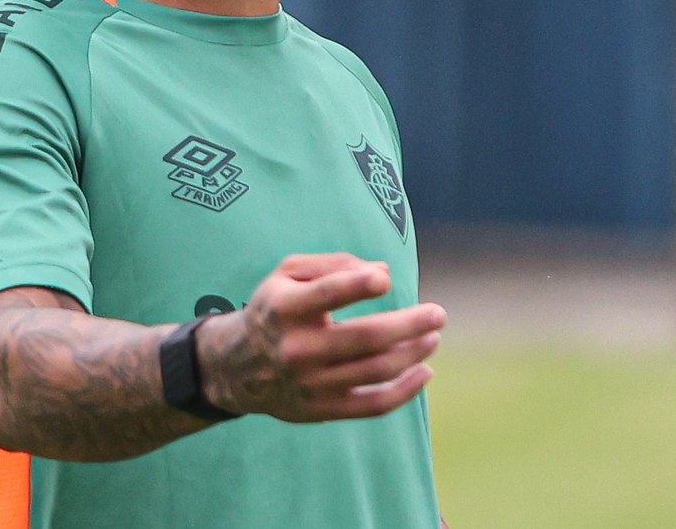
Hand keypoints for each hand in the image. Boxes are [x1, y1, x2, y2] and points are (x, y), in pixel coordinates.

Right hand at [196, 252, 445, 422]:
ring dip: (414, 353)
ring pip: (376, 371)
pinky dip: (406, 391)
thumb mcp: (288, 273)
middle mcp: (296, 348)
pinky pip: (373, 405)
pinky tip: (424, 371)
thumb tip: (382, 272)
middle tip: (439, 314)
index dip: (359, 284)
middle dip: (410, 324)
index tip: (386, 279)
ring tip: (433, 337)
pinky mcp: (322, 409)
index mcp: (284, 308)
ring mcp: (310, 383)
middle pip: (366, 337)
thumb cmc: (275, 307)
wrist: (237, 366)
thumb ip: (334, 265)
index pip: (327, 294)